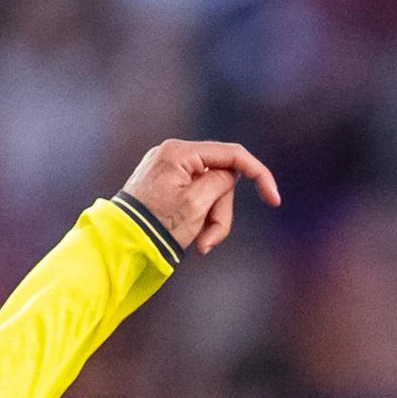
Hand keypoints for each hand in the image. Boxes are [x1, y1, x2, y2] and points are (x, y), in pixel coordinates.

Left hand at [119, 137, 282, 253]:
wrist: (122, 244)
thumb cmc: (156, 226)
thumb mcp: (197, 205)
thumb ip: (220, 182)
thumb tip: (228, 173)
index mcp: (179, 153)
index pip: (232, 154)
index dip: (259, 174)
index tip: (274, 200)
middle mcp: (172, 154)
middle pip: (221, 178)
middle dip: (221, 212)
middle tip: (208, 240)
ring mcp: (167, 169)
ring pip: (210, 191)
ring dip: (211, 220)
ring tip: (198, 244)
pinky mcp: (164, 184)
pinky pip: (195, 197)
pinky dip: (199, 217)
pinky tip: (191, 237)